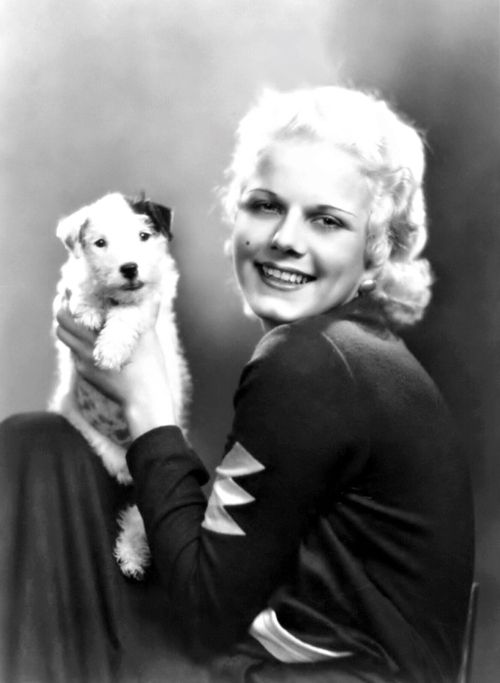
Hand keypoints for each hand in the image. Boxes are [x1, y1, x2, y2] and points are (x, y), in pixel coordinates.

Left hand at [55, 308, 176, 439]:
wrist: (144, 400)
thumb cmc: (149, 368)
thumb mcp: (149, 338)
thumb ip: (148, 314)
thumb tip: (155, 295)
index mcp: (96, 339)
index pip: (68, 315)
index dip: (67, 300)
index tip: (71, 288)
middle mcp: (85, 351)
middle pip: (61, 326)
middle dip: (63, 310)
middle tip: (70, 298)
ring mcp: (83, 364)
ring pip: (66, 339)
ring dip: (69, 326)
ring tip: (80, 315)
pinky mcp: (87, 373)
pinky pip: (76, 352)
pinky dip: (79, 340)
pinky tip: (92, 336)